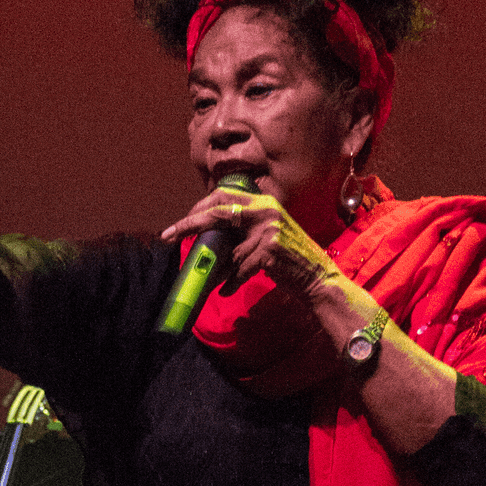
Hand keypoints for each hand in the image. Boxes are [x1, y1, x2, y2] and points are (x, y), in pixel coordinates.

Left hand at [160, 189, 335, 299]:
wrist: (317, 278)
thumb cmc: (288, 261)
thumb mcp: (265, 237)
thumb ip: (242, 232)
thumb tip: (208, 239)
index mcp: (263, 203)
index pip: (224, 195)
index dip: (200, 207)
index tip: (182, 221)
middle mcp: (266, 210)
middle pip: (219, 211)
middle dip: (190, 223)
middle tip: (168, 234)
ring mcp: (269, 229)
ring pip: (229, 249)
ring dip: (217, 268)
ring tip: (211, 280)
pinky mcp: (270, 250)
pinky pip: (240, 269)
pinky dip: (231, 283)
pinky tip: (225, 290)